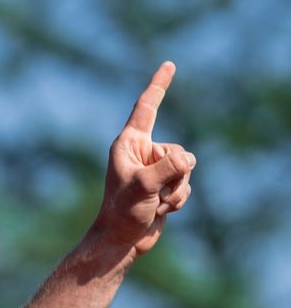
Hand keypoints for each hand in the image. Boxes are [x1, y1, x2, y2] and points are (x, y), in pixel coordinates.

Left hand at [92, 61, 193, 255]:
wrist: (120, 243)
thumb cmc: (121, 213)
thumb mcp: (143, 186)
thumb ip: (168, 167)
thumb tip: (188, 159)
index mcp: (128, 144)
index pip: (146, 108)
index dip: (158, 85)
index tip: (168, 64)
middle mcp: (141, 153)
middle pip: (178, 150)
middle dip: (174, 174)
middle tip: (151, 193)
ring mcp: (153, 169)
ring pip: (186, 169)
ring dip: (176, 190)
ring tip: (154, 204)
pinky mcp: (163, 185)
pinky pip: (185, 185)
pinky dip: (177, 200)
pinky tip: (160, 211)